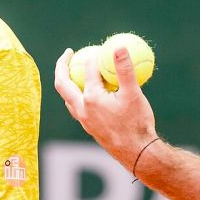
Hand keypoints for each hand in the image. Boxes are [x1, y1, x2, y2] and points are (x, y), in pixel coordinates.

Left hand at [54, 45, 158, 167]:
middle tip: (69, 52)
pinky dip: (77, 96)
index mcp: (91, 98)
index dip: (93, 56)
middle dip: (62, 66)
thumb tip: (119, 46)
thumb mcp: (133, 94)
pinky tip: (88, 94)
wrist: (137, 153)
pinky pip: (76, 108)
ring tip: (73, 71)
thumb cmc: (136, 123)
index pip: (88, 70)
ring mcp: (84, 120)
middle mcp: (82, 109)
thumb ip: (124, 69)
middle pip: (62, 83)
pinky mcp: (88, 127)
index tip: (99, 48)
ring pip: (67, 98)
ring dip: (67, 82)